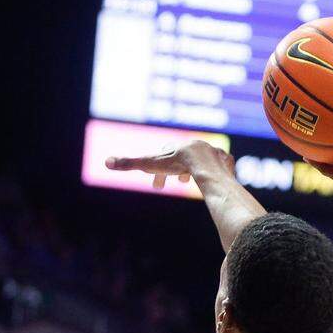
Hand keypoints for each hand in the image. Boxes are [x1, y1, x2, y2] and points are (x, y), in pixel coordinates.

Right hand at [105, 140, 234, 188]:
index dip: (160, 170)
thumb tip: (106, 162)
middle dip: (179, 169)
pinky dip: (218, 171)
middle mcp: (196, 147)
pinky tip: (216, 179)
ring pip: (205, 159)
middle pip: (185, 157)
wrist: (206, 167)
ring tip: (197, 181)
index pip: (166, 156)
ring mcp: (212, 153)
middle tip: (178, 182)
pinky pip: (223, 165)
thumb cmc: (177, 165)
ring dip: (199, 170)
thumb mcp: (151, 165)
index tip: (158, 186)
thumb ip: (129, 164)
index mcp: (178, 148)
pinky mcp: (225, 162)